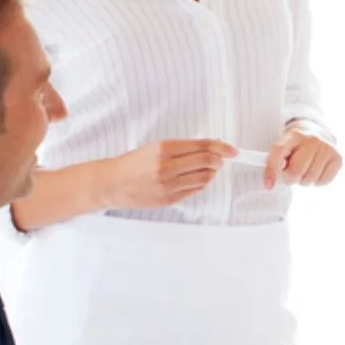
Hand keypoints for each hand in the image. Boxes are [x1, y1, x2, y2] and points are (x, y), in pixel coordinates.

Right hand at [105, 139, 236, 209]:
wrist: (112, 183)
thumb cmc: (133, 163)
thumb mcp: (156, 147)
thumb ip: (182, 148)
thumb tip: (211, 146)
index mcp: (164, 148)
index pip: (202, 145)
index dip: (222, 146)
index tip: (232, 150)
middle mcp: (166, 166)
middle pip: (207, 161)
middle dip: (219, 160)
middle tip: (221, 159)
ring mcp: (168, 184)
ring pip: (204, 177)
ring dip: (211, 172)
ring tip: (208, 169)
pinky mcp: (168, 199)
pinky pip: (194, 190)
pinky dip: (200, 183)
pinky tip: (196, 179)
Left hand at [264, 122, 342, 190]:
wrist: (319, 134)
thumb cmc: (297, 147)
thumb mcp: (284, 147)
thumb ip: (275, 161)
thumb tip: (270, 184)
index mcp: (294, 135)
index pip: (278, 152)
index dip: (271, 171)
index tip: (268, 185)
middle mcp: (312, 139)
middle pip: (295, 172)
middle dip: (289, 179)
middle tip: (290, 174)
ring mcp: (327, 148)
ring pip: (309, 179)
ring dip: (303, 180)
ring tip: (305, 170)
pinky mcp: (338, 158)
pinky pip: (323, 182)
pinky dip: (317, 182)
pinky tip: (316, 171)